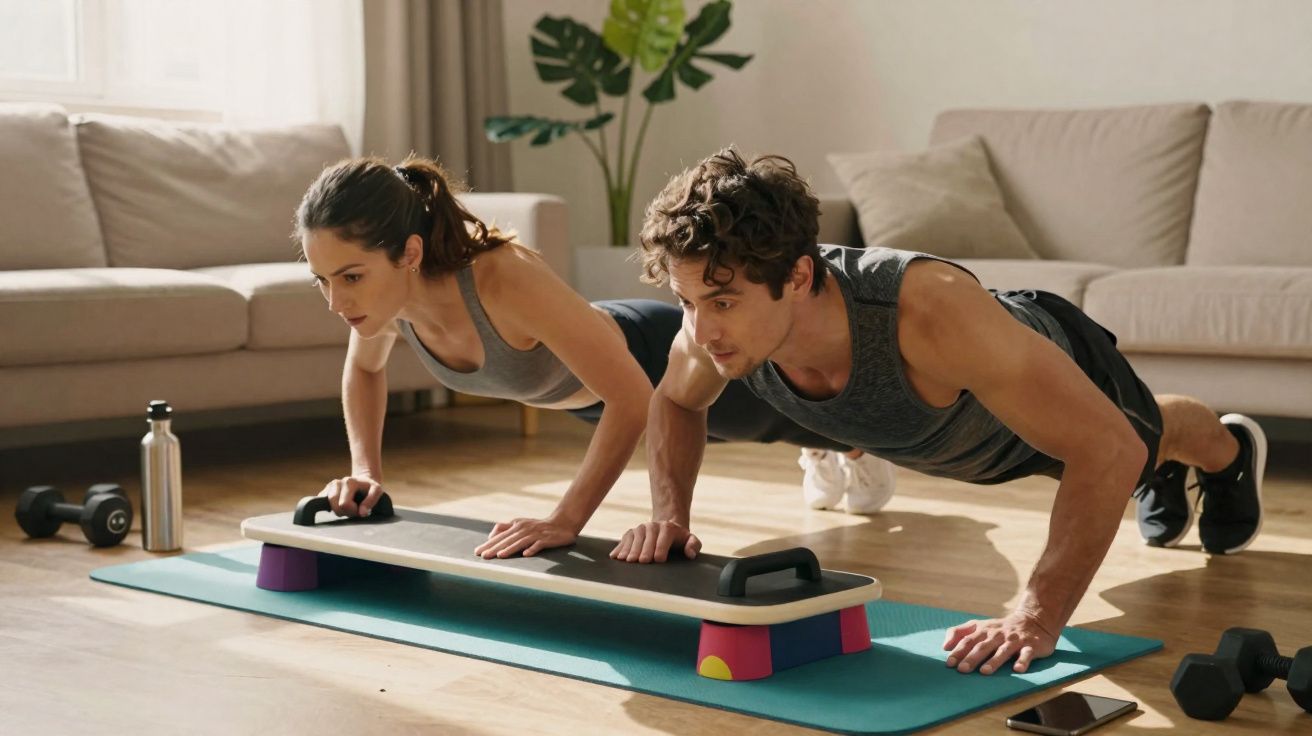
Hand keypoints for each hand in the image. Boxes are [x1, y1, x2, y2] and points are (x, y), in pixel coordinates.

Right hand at [319, 475, 385, 517]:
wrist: (363, 481)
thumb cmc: (370, 488)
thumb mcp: (377, 491)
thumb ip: (371, 501)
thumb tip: (362, 512)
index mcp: (349, 482)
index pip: (344, 505)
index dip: (353, 511)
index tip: (360, 509)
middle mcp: (336, 483)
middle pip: (335, 507)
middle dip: (346, 512)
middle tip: (354, 508)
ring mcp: (329, 487)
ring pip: (328, 507)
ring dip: (339, 511)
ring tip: (348, 507)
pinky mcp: (324, 491)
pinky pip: (322, 504)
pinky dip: (331, 508)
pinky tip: (340, 505)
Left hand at [474, 516, 577, 558]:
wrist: (562, 523)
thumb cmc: (538, 526)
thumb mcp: (520, 524)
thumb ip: (505, 528)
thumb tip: (490, 535)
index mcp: (517, 525)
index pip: (500, 536)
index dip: (488, 544)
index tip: (477, 552)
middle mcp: (524, 529)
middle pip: (507, 539)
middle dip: (495, 548)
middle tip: (483, 556)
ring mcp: (536, 534)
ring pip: (520, 542)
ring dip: (510, 549)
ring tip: (500, 556)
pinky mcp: (547, 539)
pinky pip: (539, 545)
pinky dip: (532, 549)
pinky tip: (525, 555)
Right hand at [609, 520, 700, 562]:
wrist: (666, 528)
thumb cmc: (679, 540)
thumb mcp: (690, 541)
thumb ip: (694, 545)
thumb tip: (690, 554)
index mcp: (668, 528)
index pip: (663, 538)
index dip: (661, 548)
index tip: (658, 560)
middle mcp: (653, 526)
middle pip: (647, 538)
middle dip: (644, 550)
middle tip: (640, 562)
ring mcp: (640, 528)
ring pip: (634, 538)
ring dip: (630, 549)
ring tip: (627, 561)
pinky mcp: (631, 533)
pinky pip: (624, 539)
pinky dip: (620, 548)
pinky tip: (615, 557)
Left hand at [942, 609, 1058, 674]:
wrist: (1034, 620)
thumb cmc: (1000, 628)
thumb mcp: (979, 626)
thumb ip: (960, 632)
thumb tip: (945, 646)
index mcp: (984, 630)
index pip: (968, 640)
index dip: (958, 651)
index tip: (949, 663)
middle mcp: (998, 635)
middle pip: (983, 646)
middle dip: (971, 657)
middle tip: (962, 670)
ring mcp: (1015, 640)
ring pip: (1003, 650)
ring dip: (994, 661)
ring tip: (984, 671)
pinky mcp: (1031, 646)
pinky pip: (1027, 654)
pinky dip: (1023, 661)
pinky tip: (1018, 669)